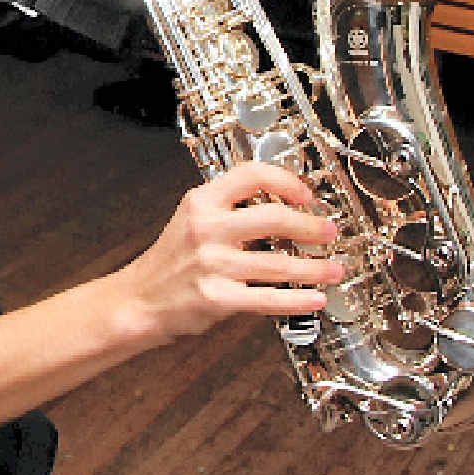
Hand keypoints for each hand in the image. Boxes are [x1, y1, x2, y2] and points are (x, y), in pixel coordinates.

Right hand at [118, 162, 342, 341]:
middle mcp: (206, 228)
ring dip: (315, 268)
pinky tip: (314, 298)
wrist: (140, 299)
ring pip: (279, 263)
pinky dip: (298, 299)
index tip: (305, 194)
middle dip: (311, 227)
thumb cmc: (169, 262)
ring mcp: (212, 263)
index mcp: (201, 201)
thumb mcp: (191, 220)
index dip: (285, 181)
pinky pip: (268, 299)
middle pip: (274, 218)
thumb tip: (281, 209)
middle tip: (330, 232)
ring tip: (333, 269)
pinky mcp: (217, 298)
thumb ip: (228, 210)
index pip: (251, 175)